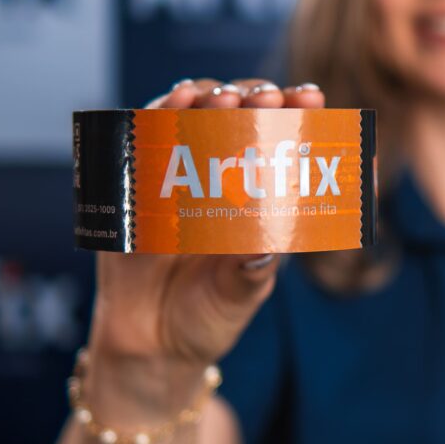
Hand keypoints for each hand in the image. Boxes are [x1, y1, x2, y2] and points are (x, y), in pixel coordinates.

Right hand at [87, 78, 325, 372]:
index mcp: (257, 200)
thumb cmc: (206, 318)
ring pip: (193, 118)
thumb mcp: (238, 297)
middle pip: (238, 118)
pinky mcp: (134, 185)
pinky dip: (158, 114)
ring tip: (225, 96)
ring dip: (210, 98)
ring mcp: (175, 178)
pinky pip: (144, 139)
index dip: (296, 116)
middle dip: (255, 98)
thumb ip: (251, 273)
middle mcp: (219, 180)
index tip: (311, 98)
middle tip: (268, 97)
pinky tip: (175, 100)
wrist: (150, 347)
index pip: (280, 144)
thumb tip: (267, 243)